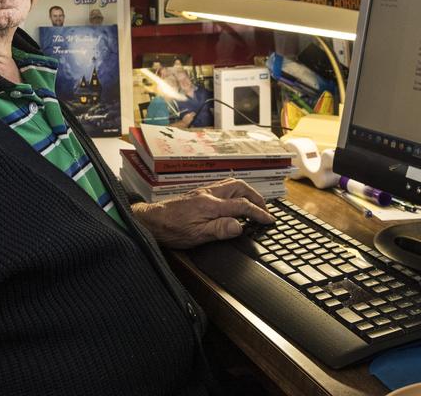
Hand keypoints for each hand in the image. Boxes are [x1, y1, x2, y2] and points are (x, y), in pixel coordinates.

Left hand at [130, 178, 275, 248]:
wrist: (151, 220)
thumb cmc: (171, 229)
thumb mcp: (196, 235)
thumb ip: (219, 229)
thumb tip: (240, 226)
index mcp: (211, 205)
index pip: (242, 206)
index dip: (258, 213)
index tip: (269, 220)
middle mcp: (208, 194)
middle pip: (240, 187)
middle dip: (256, 197)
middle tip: (265, 209)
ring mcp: (203, 191)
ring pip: (231, 184)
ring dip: (246, 192)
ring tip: (254, 203)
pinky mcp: (198, 193)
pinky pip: (222, 186)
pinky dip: (235, 191)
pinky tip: (235, 199)